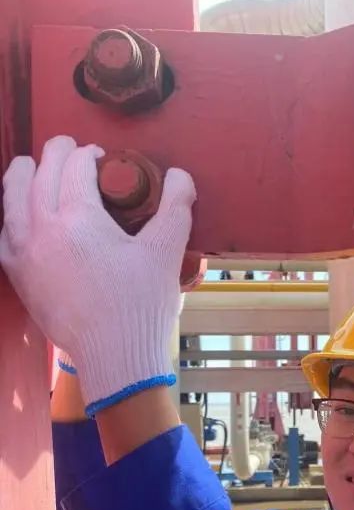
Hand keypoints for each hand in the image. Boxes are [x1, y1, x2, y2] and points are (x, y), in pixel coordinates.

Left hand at [0, 136, 195, 415]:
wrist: (115, 356)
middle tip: (70, 152)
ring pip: (11, 196)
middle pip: (39, 173)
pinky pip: (4, 234)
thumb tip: (181, 176)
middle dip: (56, 154)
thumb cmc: (141, 305)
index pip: (75, 166)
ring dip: (23, 175)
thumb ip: (175, 207)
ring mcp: (25, 253)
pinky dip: (10, 215)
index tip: (100, 157)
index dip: (88, 153)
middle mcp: (43, 228)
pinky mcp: (20, 277)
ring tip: (32, 167)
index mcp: (79, 217)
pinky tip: (19, 214)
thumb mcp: (166, 253)